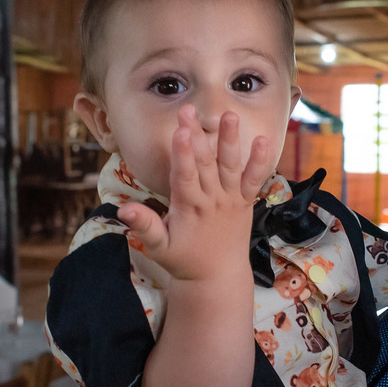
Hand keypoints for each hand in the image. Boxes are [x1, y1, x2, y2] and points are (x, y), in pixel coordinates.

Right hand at [118, 105, 272, 281]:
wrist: (218, 276)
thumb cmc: (184, 260)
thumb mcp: (159, 248)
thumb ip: (145, 227)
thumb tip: (123, 211)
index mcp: (189, 208)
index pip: (184, 176)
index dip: (182, 153)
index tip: (179, 131)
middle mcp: (212, 200)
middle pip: (204, 164)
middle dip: (197, 136)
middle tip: (188, 110)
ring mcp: (231, 199)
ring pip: (231, 166)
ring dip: (230, 141)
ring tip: (230, 115)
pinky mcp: (245, 202)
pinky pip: (255, 180)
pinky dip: (260, 162)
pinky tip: (264, 140)